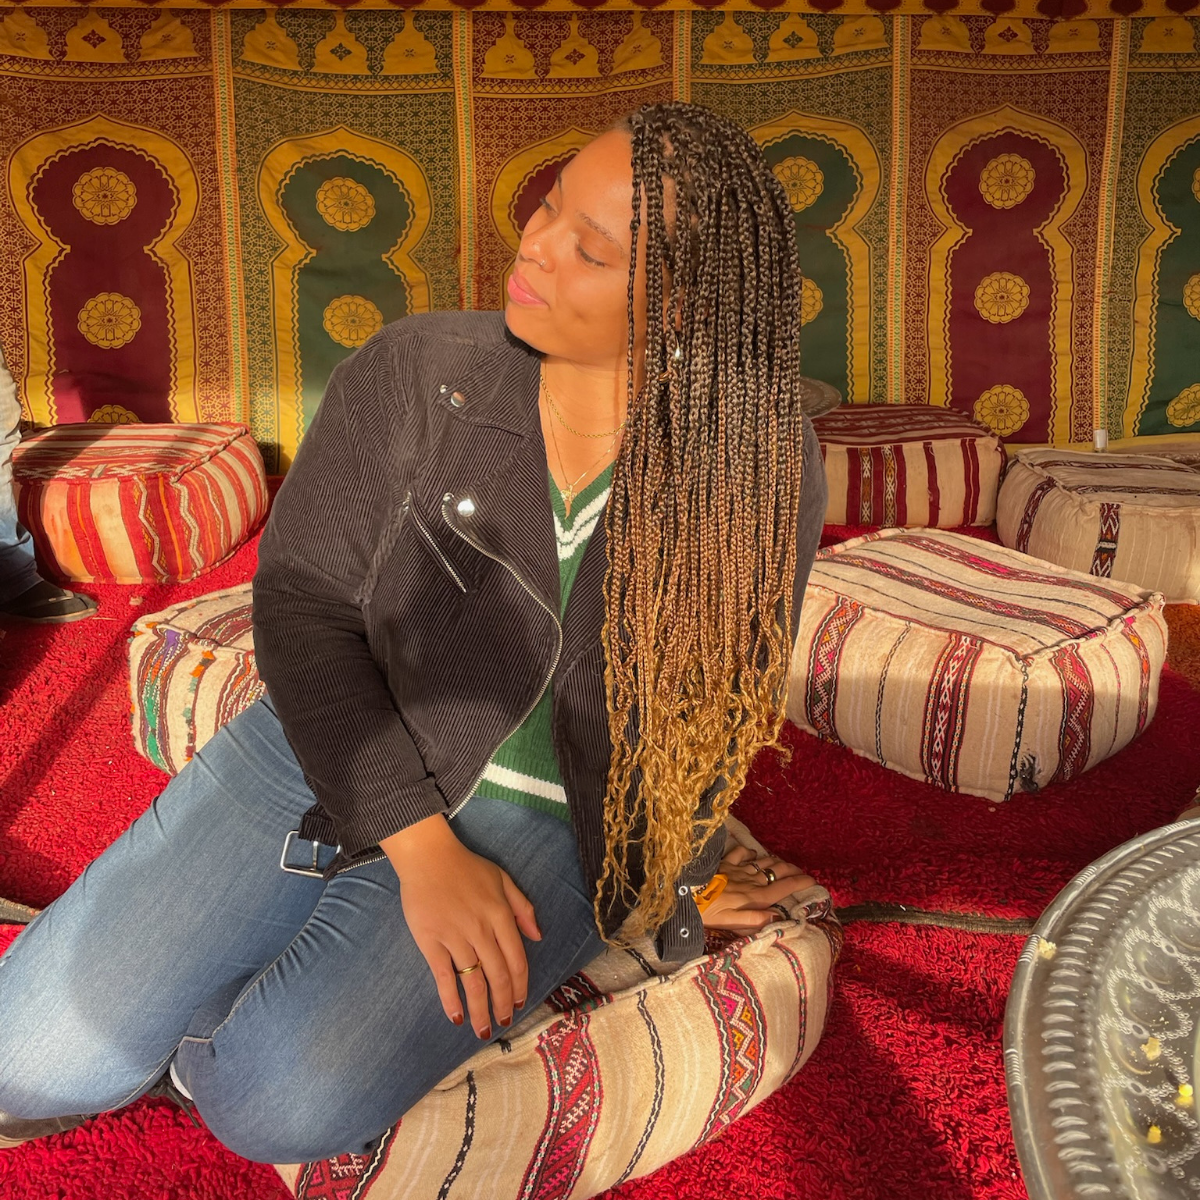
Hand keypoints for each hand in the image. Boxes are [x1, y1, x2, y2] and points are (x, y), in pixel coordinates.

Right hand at [381, 814, 541, 1039]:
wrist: (428, 857)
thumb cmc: (466, 867)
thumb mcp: (503, 879)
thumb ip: (522, 907)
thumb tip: (537, 936)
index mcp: (501, 915)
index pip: (516, 959)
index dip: (520, 985)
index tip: (521, 1002)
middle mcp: (481, 930)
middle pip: (498, 975)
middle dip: (503, 1004)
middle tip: (504, 1021)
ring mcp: (455, 937)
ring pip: (473, 981)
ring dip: (480, 1010)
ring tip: (484, 1030)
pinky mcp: (431, 942)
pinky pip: (444, 976)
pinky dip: (450, 999)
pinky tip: (456, 1016)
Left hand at [699, 842, 814, 932]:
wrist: (680, 891)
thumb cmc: (705, 912)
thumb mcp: (731, 923)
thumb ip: (755, 921)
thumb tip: (779, 916)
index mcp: (753, 897)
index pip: (783, 889)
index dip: (800, 883)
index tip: (813, 881)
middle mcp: (749, 880)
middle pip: (777, 872)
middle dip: (792, 871)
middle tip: (802, 872)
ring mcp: (736, 869)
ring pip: (763, 862)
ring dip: (776, 862)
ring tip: (784, 864)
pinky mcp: (722, 862)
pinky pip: (741, 853)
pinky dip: (751, 853)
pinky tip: (753, 854)